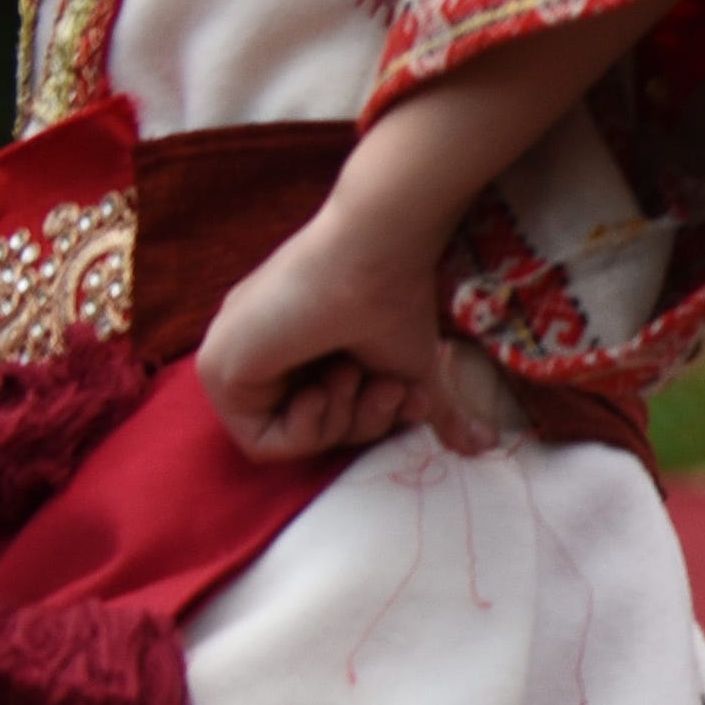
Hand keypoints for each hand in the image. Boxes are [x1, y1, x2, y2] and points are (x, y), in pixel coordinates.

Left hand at [196, 209, 509, 460]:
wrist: (370, 257)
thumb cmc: (392, 303)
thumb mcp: (414, 372)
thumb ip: (436, 412)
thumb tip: (486, 447)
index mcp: (293, 353)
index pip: (327, 420)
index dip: (369, 420)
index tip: (400, 394)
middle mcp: (259, 358)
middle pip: (311, 435)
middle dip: (360, 422)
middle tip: (385, 388)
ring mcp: (234, 363)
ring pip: (288, 441)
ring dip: (339, 420)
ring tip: (356, 375)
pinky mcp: (217, 370)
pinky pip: (260, 444)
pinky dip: (304, 429)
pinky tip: (322, 387)